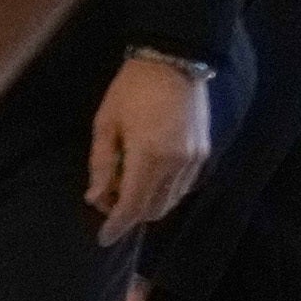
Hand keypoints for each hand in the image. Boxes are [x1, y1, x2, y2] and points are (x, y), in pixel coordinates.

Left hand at [85, 53, 209, 241]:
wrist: (174, 61)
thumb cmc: (131, 90)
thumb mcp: (106, 125)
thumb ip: (101, 165)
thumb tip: (96, 198)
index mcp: (150, 156)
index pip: (133, 206)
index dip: (117, 225)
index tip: (103, 239)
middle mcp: (177, 163)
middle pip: (153, 209)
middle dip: (129, 213)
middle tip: (108, 195)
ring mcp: (195, 159)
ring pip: (170, 201)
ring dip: (147, 202)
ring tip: (125, 181)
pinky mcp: (204, 152)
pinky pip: (183, 186)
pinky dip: (164, 190)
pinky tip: (147, 174)